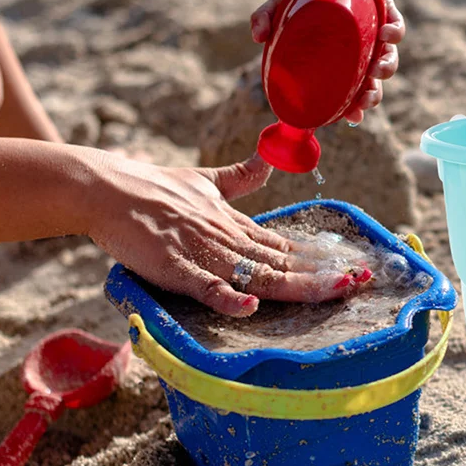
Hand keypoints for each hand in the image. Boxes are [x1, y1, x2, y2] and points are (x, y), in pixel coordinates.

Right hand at [84, 151, 361, 314]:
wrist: (108, 187)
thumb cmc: (154, 187)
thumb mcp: (204, 180)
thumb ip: (239, 177)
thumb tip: (267, 161)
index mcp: (235, 223)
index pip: (285, 245)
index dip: (319, 259)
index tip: (350, 269)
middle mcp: (227, 238)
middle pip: (282, 262)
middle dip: (321, 275)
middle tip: (358, 283)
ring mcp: (202, 252)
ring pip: (256, 273)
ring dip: (294, 285)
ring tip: (329, 292)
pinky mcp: (174, 267)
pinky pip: (204, 285)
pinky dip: (227, 296)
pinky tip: (250, 304)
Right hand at [250, 0, 404, 124]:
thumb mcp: (281, 5)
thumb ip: (265, 19)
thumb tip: (257, 37)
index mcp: (341, 60)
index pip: (350, 92)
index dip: (353, 108)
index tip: (351, 119)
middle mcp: (362, 51)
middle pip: (373, 83)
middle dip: (372, 96)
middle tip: (365, 99)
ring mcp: (376, 34)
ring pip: (389, 59)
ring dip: (386, 70)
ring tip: (375, 70)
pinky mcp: (388, 12)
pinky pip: (398, 28)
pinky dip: (394, 35)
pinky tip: (385, 36)